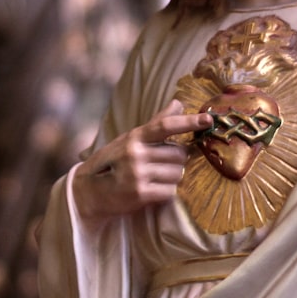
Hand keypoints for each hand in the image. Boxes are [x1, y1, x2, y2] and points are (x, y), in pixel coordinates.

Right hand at [72, 99, 212, 225]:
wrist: (88, 193)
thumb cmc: (113, 162)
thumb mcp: (129, 139)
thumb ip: (156, 123)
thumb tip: (179, 102)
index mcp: (134, 137)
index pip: (165, 126)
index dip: (189, 122)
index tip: (208, 120)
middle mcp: (136, 154)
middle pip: (179, 154)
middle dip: (178, 160)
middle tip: (164, 164)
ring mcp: (137, 174)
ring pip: (177, 173)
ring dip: (173, 177)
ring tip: (155, 177)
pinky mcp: (140, 195)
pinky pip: (170, 191)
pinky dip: (166, 191)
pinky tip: (153, 190)